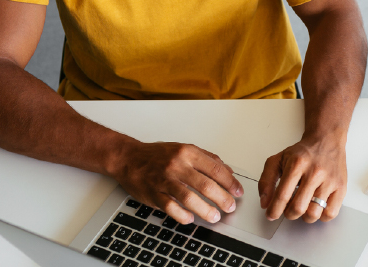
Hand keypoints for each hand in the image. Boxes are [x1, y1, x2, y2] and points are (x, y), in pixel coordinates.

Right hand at [110, 141, 243, 224]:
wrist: (129, 158)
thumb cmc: (158, 155)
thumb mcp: (185, 149)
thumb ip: (208, 159)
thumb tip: (228, 172)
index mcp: (188, 153)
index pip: (216, 169)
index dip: (230, 183)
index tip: (238, 192)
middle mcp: (177, 166)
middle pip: (206, 185)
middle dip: (222, 199)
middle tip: (230, 207)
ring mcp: (164, 180)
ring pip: (189, 198)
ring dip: (205, 210)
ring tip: (214, 217)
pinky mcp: (153, 194)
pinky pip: (170, 207)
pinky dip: (182, 215)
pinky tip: (190, 218)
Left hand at [258, 134, 347, 222]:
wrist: (327, 140)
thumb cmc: (303, 153)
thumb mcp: (278, 159)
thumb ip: (267, 180)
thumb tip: (265, 203)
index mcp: (297, 164)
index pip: (282, 195)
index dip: (274, 210)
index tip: (271, 215)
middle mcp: (315, 172)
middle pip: (298, 207)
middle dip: (289, 214)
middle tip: (288, 209)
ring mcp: (330, 180)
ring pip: (314, 213)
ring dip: (304, 216)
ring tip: (303, 207)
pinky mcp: (341, 187)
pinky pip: (330, 214)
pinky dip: (321, 216)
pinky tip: (317, 206)